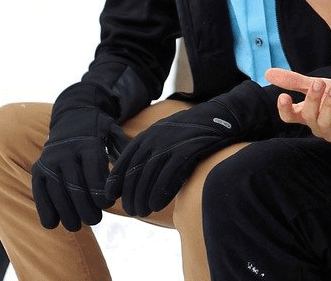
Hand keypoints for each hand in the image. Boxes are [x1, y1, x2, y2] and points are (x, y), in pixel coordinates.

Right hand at [31, 83, 127, 231]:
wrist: (72, 115)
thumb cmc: (99, 130)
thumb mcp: (114, 132)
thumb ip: (123, 150)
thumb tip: (134, 173)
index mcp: (87, 144)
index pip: (94, 174)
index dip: (101, 194)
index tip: (109, 204)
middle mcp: (66, 152)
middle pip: (75, 186)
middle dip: (85, 208)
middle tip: (95, 220)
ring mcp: (49, 161)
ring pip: (56, 192)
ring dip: (66, 213)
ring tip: (77, 226)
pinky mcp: (38, 169)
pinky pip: (40, 192)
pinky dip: (45, 209)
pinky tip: (53, 224)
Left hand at [104, 98, 241, 216]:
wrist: (220, 117)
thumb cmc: (191, 132)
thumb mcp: (166, 134)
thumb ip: (149, 150)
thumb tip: (133, 174)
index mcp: (147, 135)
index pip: (123, 161)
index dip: (115, 181)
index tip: (110, 197)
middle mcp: (155, 139)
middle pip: (134, 173)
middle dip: (130, 195)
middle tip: (132, 211)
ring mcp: (170, 145)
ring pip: (148, 177)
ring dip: (142, 198)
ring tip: (142, 211)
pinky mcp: (186, 152)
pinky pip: (167, 177)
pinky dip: (159, 194)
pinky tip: (156, 205)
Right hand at [265, 68, 330, 147]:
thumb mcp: (318, 87)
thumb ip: (295, 82)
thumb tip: (267, 73)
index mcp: (308, 115)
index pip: (290, 117)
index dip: (285, 110)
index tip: (283, 96)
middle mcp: (319, 127)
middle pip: (309, 117)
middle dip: (313, 100)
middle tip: (320, 83)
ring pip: (326, 124)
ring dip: (329, 105)